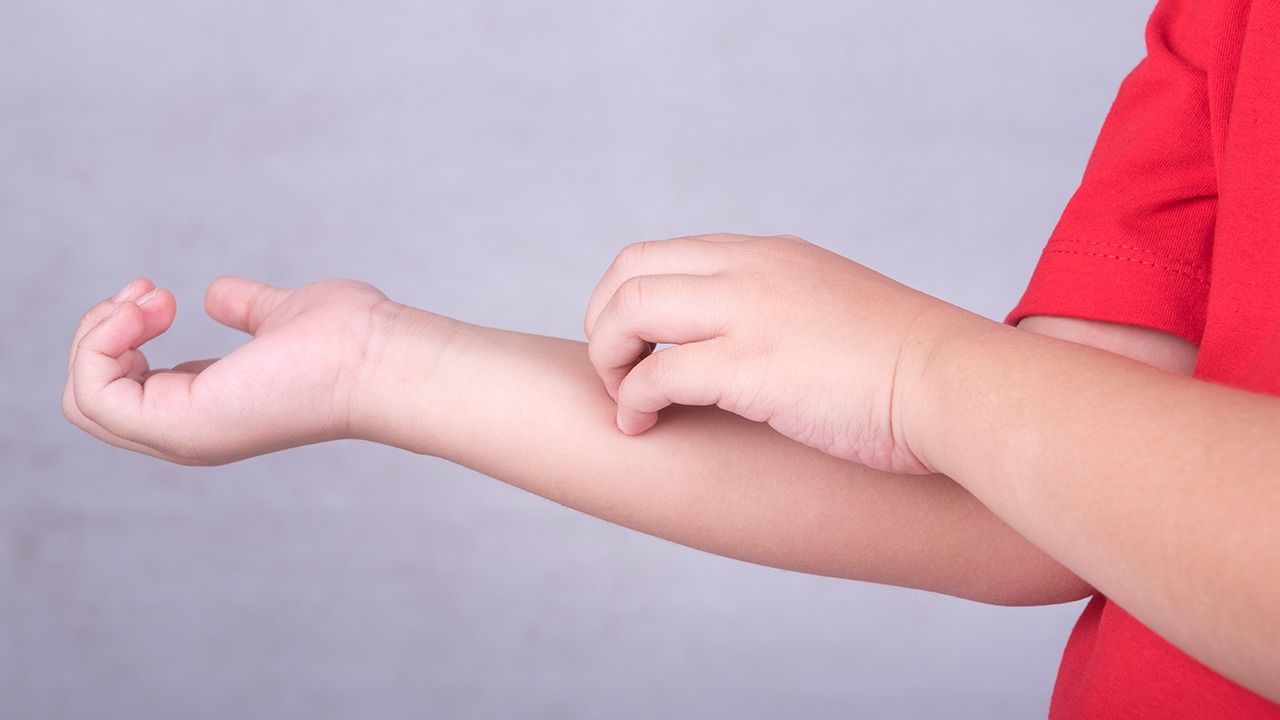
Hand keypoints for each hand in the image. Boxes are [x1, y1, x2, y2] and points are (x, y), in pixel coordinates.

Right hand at [63, 276, 399, 464]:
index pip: (125, 389)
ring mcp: (183, 435)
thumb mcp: (279, 314)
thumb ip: (247, 309)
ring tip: (148, 299)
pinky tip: (140, 311)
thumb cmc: (349, 339)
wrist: (379, 356)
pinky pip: (92, 396)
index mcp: (209, 408)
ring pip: (82, 399)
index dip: (122, 335)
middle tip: (148, 293)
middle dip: (98, 332)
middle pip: (91, 398)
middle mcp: (190, 431)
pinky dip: (98, 345)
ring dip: (96, 334)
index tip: (159, 293)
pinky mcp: (181, 426)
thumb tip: (217, 294)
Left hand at [584, 234, 971, 473]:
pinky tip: (640, 428)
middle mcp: (751, 269)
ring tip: (621, 402)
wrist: (959, 383)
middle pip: (630, 272)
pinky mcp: (750, 366)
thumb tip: (760, 344)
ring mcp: (749, 312)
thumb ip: (787, 309)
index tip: (632, 346)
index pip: (662, 254)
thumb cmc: (910, 365)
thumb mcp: (835, 309)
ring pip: (630, 312)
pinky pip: (654, 376)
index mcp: (770, 254)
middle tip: (612, 373)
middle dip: (603, 325)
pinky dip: (630, 403)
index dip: (626, 300)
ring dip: (608, 360)